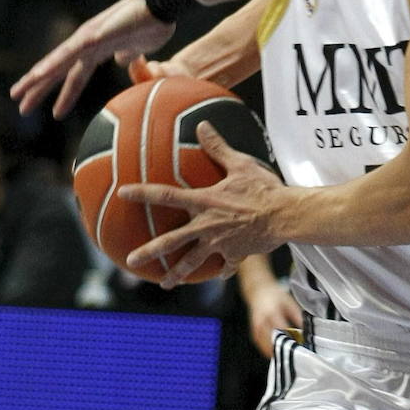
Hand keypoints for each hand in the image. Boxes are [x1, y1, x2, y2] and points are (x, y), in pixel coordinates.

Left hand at [11, 0, 174, 116]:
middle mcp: (88, 43)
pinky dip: (53, 63)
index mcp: (98, 49)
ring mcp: (90, 37)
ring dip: (37, 78)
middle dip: (39, 89)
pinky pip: (71, 52)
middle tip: (22, 108)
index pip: (75, 74)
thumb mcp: (139, 47)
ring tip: (19, 94)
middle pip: (58, 70)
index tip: (54, 111)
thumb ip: (128, 55)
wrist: (162, 2)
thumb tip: (121, 61)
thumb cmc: (154, 21)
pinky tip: (39, 74)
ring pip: (57, 61)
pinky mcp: (96, 33)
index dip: (64, 93)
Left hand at [119, 122, 289, 287]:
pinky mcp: (235, 253)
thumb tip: (202, 126)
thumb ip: (218, 148)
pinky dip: (223, 269)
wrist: (285, 215)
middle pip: (171, 241)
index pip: (167, 195)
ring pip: (193, 261)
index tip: (124, 193)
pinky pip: (227, 264)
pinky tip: (221, 274)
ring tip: (166, 283)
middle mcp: (206, 225)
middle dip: (149, 251)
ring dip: (177, 273)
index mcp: (205, 201)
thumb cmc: (264, 188)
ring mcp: (219, 242)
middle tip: (131, 261)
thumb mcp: (241, 164)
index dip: (143, 193)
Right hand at [243, 281, 301, 358]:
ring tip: (287, 354)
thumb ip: (297, 315)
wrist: (258, 292)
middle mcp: (262, 321)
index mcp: (272, 313)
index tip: (300, 343)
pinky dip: (268, 350)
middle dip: (284, 347)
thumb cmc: (275, 296)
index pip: (282, 329)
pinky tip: (276, 352)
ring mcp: (256, 328)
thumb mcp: (289, 302)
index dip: (291, 337)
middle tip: (295, 352)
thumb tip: (305, 328)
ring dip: (276, 351)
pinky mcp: (254, 332)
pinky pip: (260, 345)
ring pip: (265, 345)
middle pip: (273, 339)